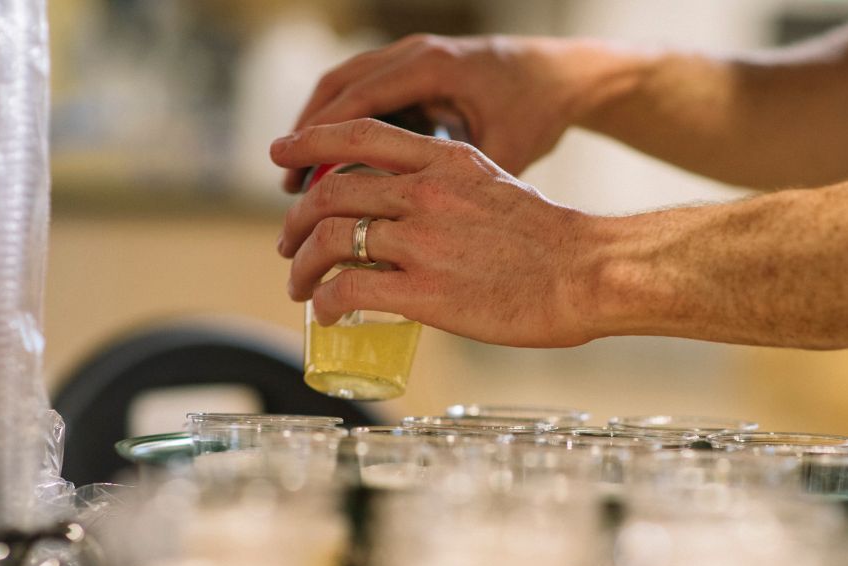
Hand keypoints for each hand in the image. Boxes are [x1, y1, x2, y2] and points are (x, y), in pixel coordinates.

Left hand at [271, 119, 602, 347]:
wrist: (586, 272)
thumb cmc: (549, 239)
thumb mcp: (493, 185)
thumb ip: (447, 188)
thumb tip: (412, 212)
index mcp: (445, 159)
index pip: (359, 135)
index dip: (309, 141)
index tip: (281, 153)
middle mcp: (425, 192)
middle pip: (330, 193)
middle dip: (296, 221)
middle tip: (289, 243)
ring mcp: (422, 241)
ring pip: (331, 241)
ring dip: (302, 266)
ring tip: (300, 287)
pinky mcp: (423, 292)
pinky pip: (349, 290)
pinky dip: (326, 302)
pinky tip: (327, 314)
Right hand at [281, 35, 617, 191]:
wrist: (562, 76)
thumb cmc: (536, 112)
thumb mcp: (504, 151)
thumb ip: (462, 183)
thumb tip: (420, 230)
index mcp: (432, 68)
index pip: (357, 101)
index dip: (319, 137)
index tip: (291, 170)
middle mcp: (416, 54)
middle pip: (339, 87)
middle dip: (308, 133)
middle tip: (286, 181)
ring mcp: (413, 55)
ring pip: (347, 85)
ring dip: (320, 126)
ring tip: (300, 177)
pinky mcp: (416, 67)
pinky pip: (366, 90)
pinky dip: (344, 122)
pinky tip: (337, 162)